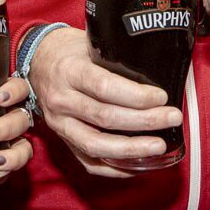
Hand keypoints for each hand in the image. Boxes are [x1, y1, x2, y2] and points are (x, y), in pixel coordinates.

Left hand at [0, 75, 34, 192]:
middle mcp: (12, 117)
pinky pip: (6, 174)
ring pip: (24, 147)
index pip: (19, 87)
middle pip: (22, 119)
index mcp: (2, 96)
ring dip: (12, 156)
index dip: (14, 91)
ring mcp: (13, 141)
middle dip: (7, 126)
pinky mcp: (5, 162)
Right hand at [28, 26, 181, 177]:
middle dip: (144, 121)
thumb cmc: (69, 49)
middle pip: (105, 117)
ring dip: (131, 149)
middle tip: (172, 117)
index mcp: (69, 71)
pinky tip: (137, 164)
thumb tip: (158, 67)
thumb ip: (116, 56)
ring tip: (159, 145)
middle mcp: (61, 99)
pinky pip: (88, 162)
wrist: (37, 59)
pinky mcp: (62, 140)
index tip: (161, 96)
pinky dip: (114, 167)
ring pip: (96, 144)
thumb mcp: (89, 42)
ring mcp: (59, 123)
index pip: (104, 87)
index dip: (135, 96)